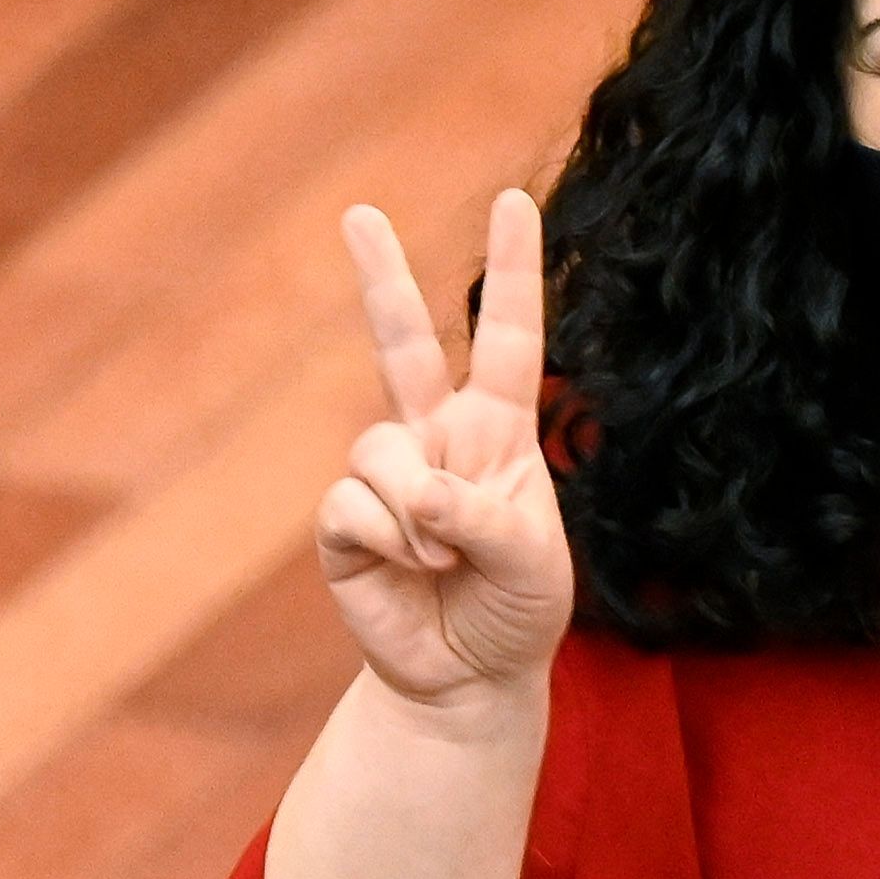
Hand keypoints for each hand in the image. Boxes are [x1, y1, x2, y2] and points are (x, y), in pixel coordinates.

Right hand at [314, 192, 573, 707]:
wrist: (470, 677)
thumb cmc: (517, 608)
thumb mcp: (534, 565)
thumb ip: (486, 519)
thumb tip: (418, 490)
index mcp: (500, 432)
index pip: (508, 336)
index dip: (514, 270)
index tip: (512, 201)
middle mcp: (439, 438)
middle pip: (404, 343)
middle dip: (381, 278)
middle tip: (358, 213)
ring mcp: (387, 476)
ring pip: (378, 449)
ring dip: (417, 510)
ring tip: (443, 557)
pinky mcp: (344, 523)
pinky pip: (350, 504)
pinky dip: (388, 540)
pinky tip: (409, 569)